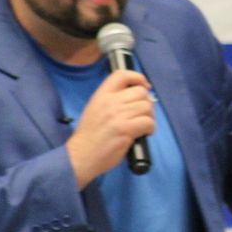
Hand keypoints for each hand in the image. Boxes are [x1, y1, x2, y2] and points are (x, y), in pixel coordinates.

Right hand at [66, 70, 153, 188]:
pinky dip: (150, 128)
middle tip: (143, 114)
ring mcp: (118, 116)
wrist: (80, 156)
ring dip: (149, 117)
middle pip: (140, 92)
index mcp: (101, 95)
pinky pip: (148, 122)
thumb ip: (112, 100)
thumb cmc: (90, 136)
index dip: (137, 77)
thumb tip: (137, 96)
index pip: (122, 75)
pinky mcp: (125, 130)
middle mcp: (110, 102)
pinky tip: (143, 134)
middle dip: (146, 102)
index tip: (144, 86)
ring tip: (142, 125)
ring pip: (147, 107)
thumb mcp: (95, 109)